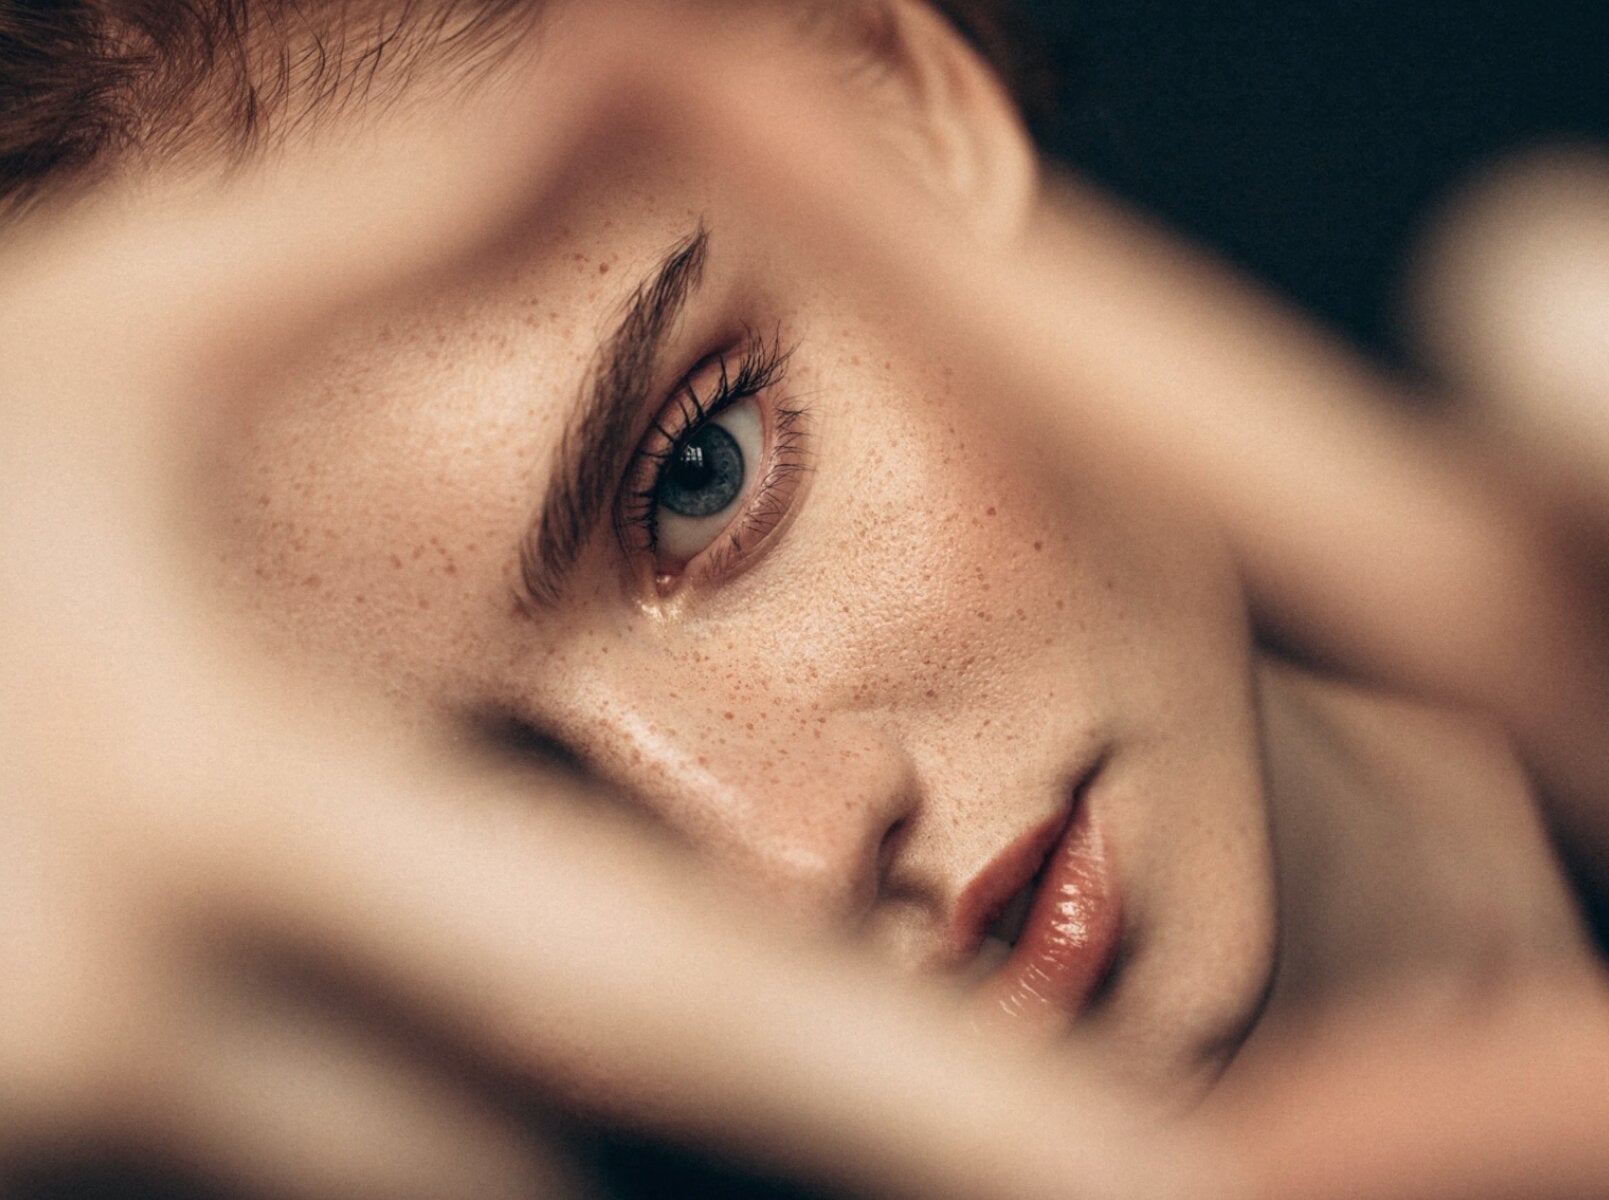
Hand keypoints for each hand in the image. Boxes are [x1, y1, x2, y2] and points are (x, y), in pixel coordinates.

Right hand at [0, 14, 1183, 1198]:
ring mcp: (66, 1124)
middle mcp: (157, 1019)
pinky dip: (390, 1144)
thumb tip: (644, 42)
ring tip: (742, 1068)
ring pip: (439, 1196)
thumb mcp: (94, 339)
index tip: (1181, 1177)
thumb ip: (386, 221)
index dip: (945, 1106)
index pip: (669, 991)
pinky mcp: (18, 1169)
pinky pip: (295, 1193)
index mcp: (239, 807)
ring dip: (556, 1130)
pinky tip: (402, 1057)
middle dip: (871, 1175)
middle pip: (573, 1159)